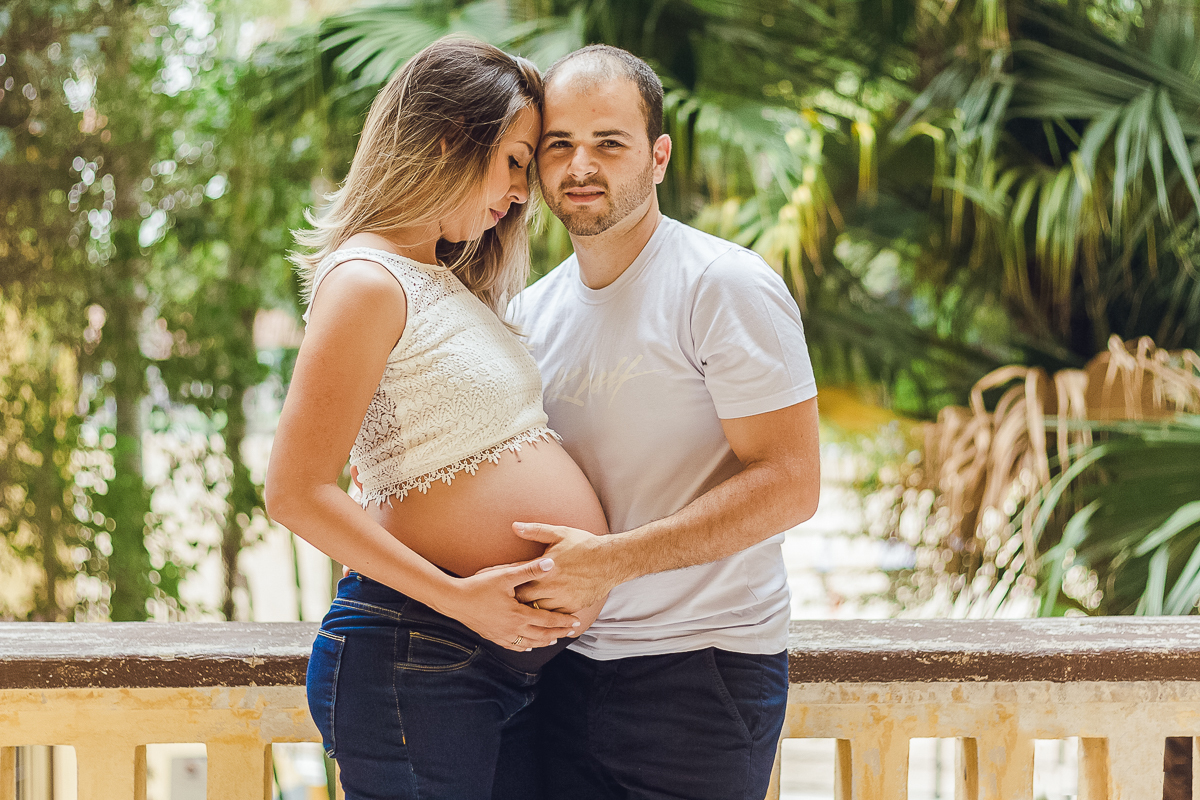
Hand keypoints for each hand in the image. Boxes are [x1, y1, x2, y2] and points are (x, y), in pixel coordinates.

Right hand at [441, 557, 582, 650]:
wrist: (454, 601)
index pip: (548, 620)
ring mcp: (502, 635)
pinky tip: (528, 645)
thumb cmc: (479, 586)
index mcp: (519, 614)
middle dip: (558, 632)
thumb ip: (529, 570)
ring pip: (529, 642)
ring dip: (544, 640)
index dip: (563, 621)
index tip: (577, 621)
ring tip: (554, 639)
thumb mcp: (505, 575)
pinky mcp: (492, 636)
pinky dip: (525, 646)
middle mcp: (513, 628)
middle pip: (542, 634)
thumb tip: (552, 563)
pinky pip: (513, 645)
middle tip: (571, 632)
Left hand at [511, 523, 622, 612]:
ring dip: (530, 607)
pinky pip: (554, 615)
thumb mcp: (559, 533)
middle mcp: (552, 586)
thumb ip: (535, 531)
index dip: (507, 580)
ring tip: (523, 604)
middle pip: (523, 598)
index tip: (501, 580)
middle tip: (508, 595)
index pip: (517, 578)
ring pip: (537, 610)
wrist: (611, 561)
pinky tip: (542, 609)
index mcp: (545, 568)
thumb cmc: (585, 545)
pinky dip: (547, 613)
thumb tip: (515, 526)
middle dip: (515, 597)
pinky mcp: (572, 607)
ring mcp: (562, 599)